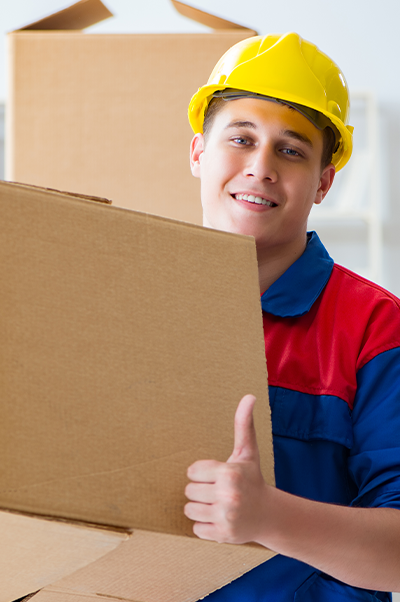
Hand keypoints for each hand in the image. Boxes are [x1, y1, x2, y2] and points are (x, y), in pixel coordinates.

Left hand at [184, 394, 267, 543]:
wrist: (269, 515)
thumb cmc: (252, 480)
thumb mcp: (247, 452)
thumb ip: (244, 424)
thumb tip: (249, 396)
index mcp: (229, 472)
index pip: (192, 471)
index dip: (201, 473)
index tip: (216, 475)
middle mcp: (228, 495)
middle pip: (189, 491)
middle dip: (201, 491)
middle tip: (218, 491)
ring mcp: (225, 516)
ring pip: (189, 510)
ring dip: (200, 508)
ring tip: (217, 505)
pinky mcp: (222, 534)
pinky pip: (196, 529)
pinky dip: (205, 526)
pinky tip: (219, 519)